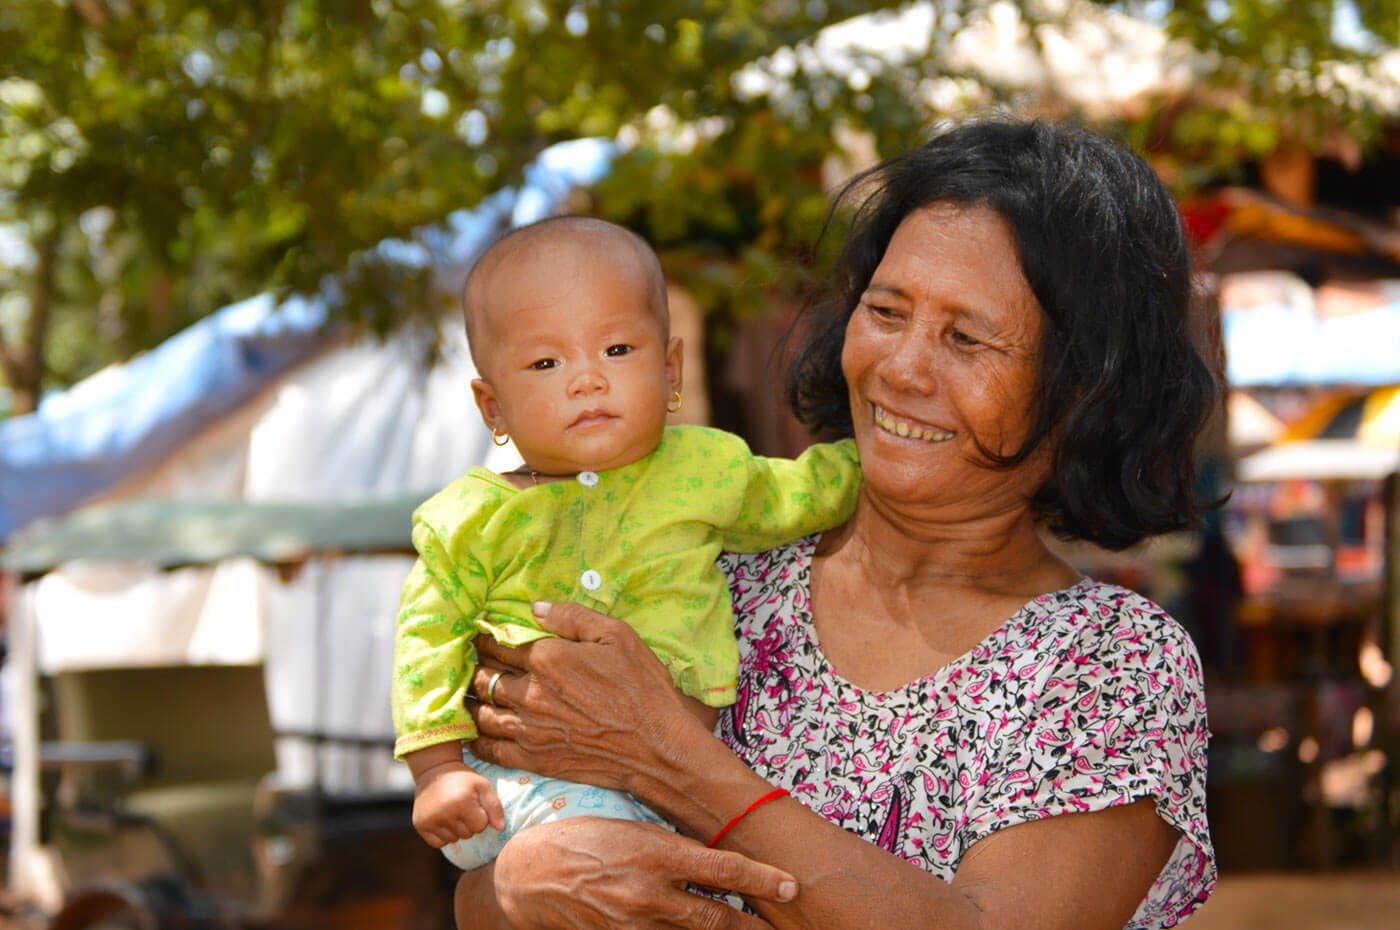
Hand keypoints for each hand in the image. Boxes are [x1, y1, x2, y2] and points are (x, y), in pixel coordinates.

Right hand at [412, 761, 505, 848]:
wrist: (434, 770)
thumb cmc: (462, 779)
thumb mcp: (483, 785)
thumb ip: (495, 806)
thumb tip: (501, 828)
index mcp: (461, 801)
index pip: (480, 826)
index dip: (480, 816)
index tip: (474, 804)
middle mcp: (444, 813)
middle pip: (467, 834)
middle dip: (469, 823)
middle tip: (462, 806)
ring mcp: (430, 820)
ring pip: (453, 839)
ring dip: (456, 829)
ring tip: (452, 811)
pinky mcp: (420, 825)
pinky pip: (438, 843)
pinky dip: (443, 835)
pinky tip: (443, 820)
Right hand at [459, 818, 796, 929]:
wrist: (528, 877)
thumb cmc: (581, 840)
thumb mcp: (631, 828)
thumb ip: (672, 847)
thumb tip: (712, 861)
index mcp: (655, 854)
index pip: (721, 869)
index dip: (760, 879)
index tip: (790, 886)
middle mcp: (648, 894)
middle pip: (715, 919)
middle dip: (753, 927)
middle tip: (783, 928)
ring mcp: (633, 926)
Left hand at [468, 602, 704, 798]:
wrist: (657, 747)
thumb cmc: (643, 688)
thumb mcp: (617, 636)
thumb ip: (573, 617)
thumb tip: (535, 608)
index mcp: (548, 658)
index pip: (501, 644)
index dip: (485, 638)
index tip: (478, 635)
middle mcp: (531, 693)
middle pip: (485, 677)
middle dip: (474, 667)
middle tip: (468, 663)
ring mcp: (530, 729)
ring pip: (482, 713)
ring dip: (470, 701)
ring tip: (466, 694)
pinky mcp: (535, 759)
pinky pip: (492, 749)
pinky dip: (477, 739)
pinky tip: (473, 733)